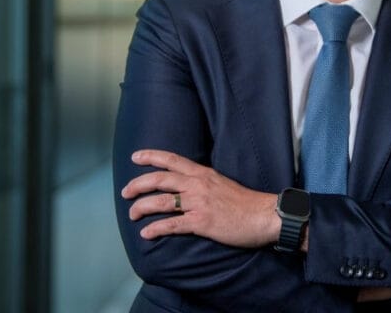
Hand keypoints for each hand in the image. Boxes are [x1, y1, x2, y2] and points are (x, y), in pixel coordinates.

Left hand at [121, 149, 279, 247]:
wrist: (265, 215)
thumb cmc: (247, 203)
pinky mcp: (202, 221)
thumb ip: (204, 183)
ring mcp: (199, 203)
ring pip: (161, 202)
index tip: (135, 157)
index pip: (172, 160)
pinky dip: (156, 228)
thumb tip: (188, 188)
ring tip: (132, 214)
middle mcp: (198, 184)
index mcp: (203, 173)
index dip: (151, 157)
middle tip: (125, 192)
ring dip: (142, 207)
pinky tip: (146, 233)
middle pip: (160, 179)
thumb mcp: (223, 184)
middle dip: (138, 185)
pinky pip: (172, 224)